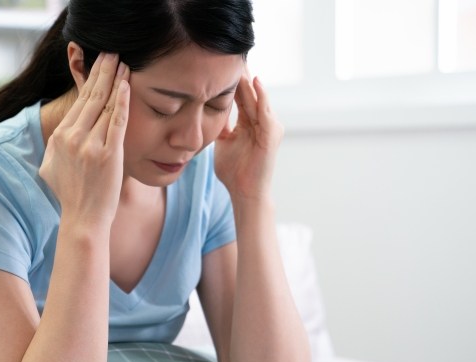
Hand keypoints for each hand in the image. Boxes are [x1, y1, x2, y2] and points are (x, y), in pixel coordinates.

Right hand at [39, 53, 130, 227]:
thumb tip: (60, 132)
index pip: (79, 102)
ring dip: (116, 81)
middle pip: (91, 97)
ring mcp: (90, 146)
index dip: (91, 80)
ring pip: (105, 105)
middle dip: (103, 71)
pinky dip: (122, 102)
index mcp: (60, 137)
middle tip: (113, 52)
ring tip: (125, 63)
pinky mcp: (108, 155)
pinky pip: (116, 122)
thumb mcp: (51, 167)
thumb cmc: (70, 195)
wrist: (83, 219)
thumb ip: (56, 145)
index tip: (100, 63)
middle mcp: (72, 138)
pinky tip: (127, 85)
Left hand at [214, 65, 283, 202]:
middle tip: (230, 54)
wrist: (243, 192)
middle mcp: (260, 122)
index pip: (240, 96)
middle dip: (240, 75)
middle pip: (249, 93)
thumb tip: (203, 112)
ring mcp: (268, 127)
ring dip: (249, 80)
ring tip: (241, 62)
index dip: (230, 81)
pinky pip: (267, 111)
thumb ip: (219, 127)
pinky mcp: (272, 135)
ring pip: (258, 98)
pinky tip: (254, 82)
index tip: (217, 64)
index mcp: (248, 123)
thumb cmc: (233, 171)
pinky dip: (262, 96)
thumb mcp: (221, 143)